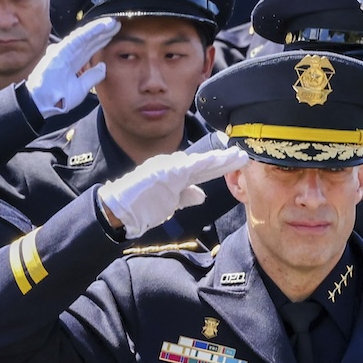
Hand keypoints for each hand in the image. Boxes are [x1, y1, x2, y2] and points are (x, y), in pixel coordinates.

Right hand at [26, 17, 117, 117]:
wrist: (43, 104)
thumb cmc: (58, 98)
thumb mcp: (81, 88)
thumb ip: (93, 77)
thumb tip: (103, 66)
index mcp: (74, 63)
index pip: (90, 49)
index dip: (102, 41)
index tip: (114, 34)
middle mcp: (69, 55)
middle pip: (89, 41)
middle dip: (103, 32)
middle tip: (117, 24)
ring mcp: (64, 51)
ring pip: (84, 37)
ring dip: (99, 28)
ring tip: (112, 22)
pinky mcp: (61, 50)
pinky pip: (78, 39)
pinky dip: (90, 32)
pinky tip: (101, 26)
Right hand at [97, 148, 248, 238]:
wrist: (119, 208)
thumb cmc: (140, 206)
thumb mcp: (168, 203)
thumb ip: (184, 196)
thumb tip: (201, 194)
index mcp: (174, 174)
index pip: (201, 170)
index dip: (219, 166)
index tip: (235, 162)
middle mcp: (172, 166)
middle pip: (204, 164)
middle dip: (224, 160)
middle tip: (243, 154)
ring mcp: (169, 168)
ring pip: (200, 163)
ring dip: (220, 159)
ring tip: (237, 156)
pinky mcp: (166, 172)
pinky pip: (191, 167)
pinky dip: (206, 163)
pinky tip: (220, 160)